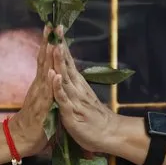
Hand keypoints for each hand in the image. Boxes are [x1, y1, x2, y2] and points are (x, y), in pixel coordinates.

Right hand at [8, 26, 55, 156]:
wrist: (20, 140)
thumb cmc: (35, 122)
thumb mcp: (44, 102)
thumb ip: (48, 90)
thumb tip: (53, 78)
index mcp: (41, 85)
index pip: (46, 61)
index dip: (49, 45)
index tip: (53, 29)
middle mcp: (38, 87)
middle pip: (43, 61)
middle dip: (48, 43)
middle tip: (52, 25)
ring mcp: (39, 97)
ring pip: (45, 74)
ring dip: (49, 58)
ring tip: (53, 41)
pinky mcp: (41, 110)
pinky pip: (46, 95)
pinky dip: (50, 84)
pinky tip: (53, 74)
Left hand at [51, 27, 119, 153]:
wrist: (110, 135)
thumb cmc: (94, 120)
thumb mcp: (82, 100)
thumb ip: (75, 88)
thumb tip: (68, 75)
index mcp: (78, 86)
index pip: (68, 63)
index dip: (62, 47)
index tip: (56, 30)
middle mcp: (77, 89)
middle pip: (66, 65)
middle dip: (60, 47)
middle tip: (56, 29)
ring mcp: (75, 100)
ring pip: (65, 78)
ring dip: (59, 62)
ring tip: (55, 46)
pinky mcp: (72, 113)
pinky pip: (64, 99)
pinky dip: (59, 87)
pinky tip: (55, 76)